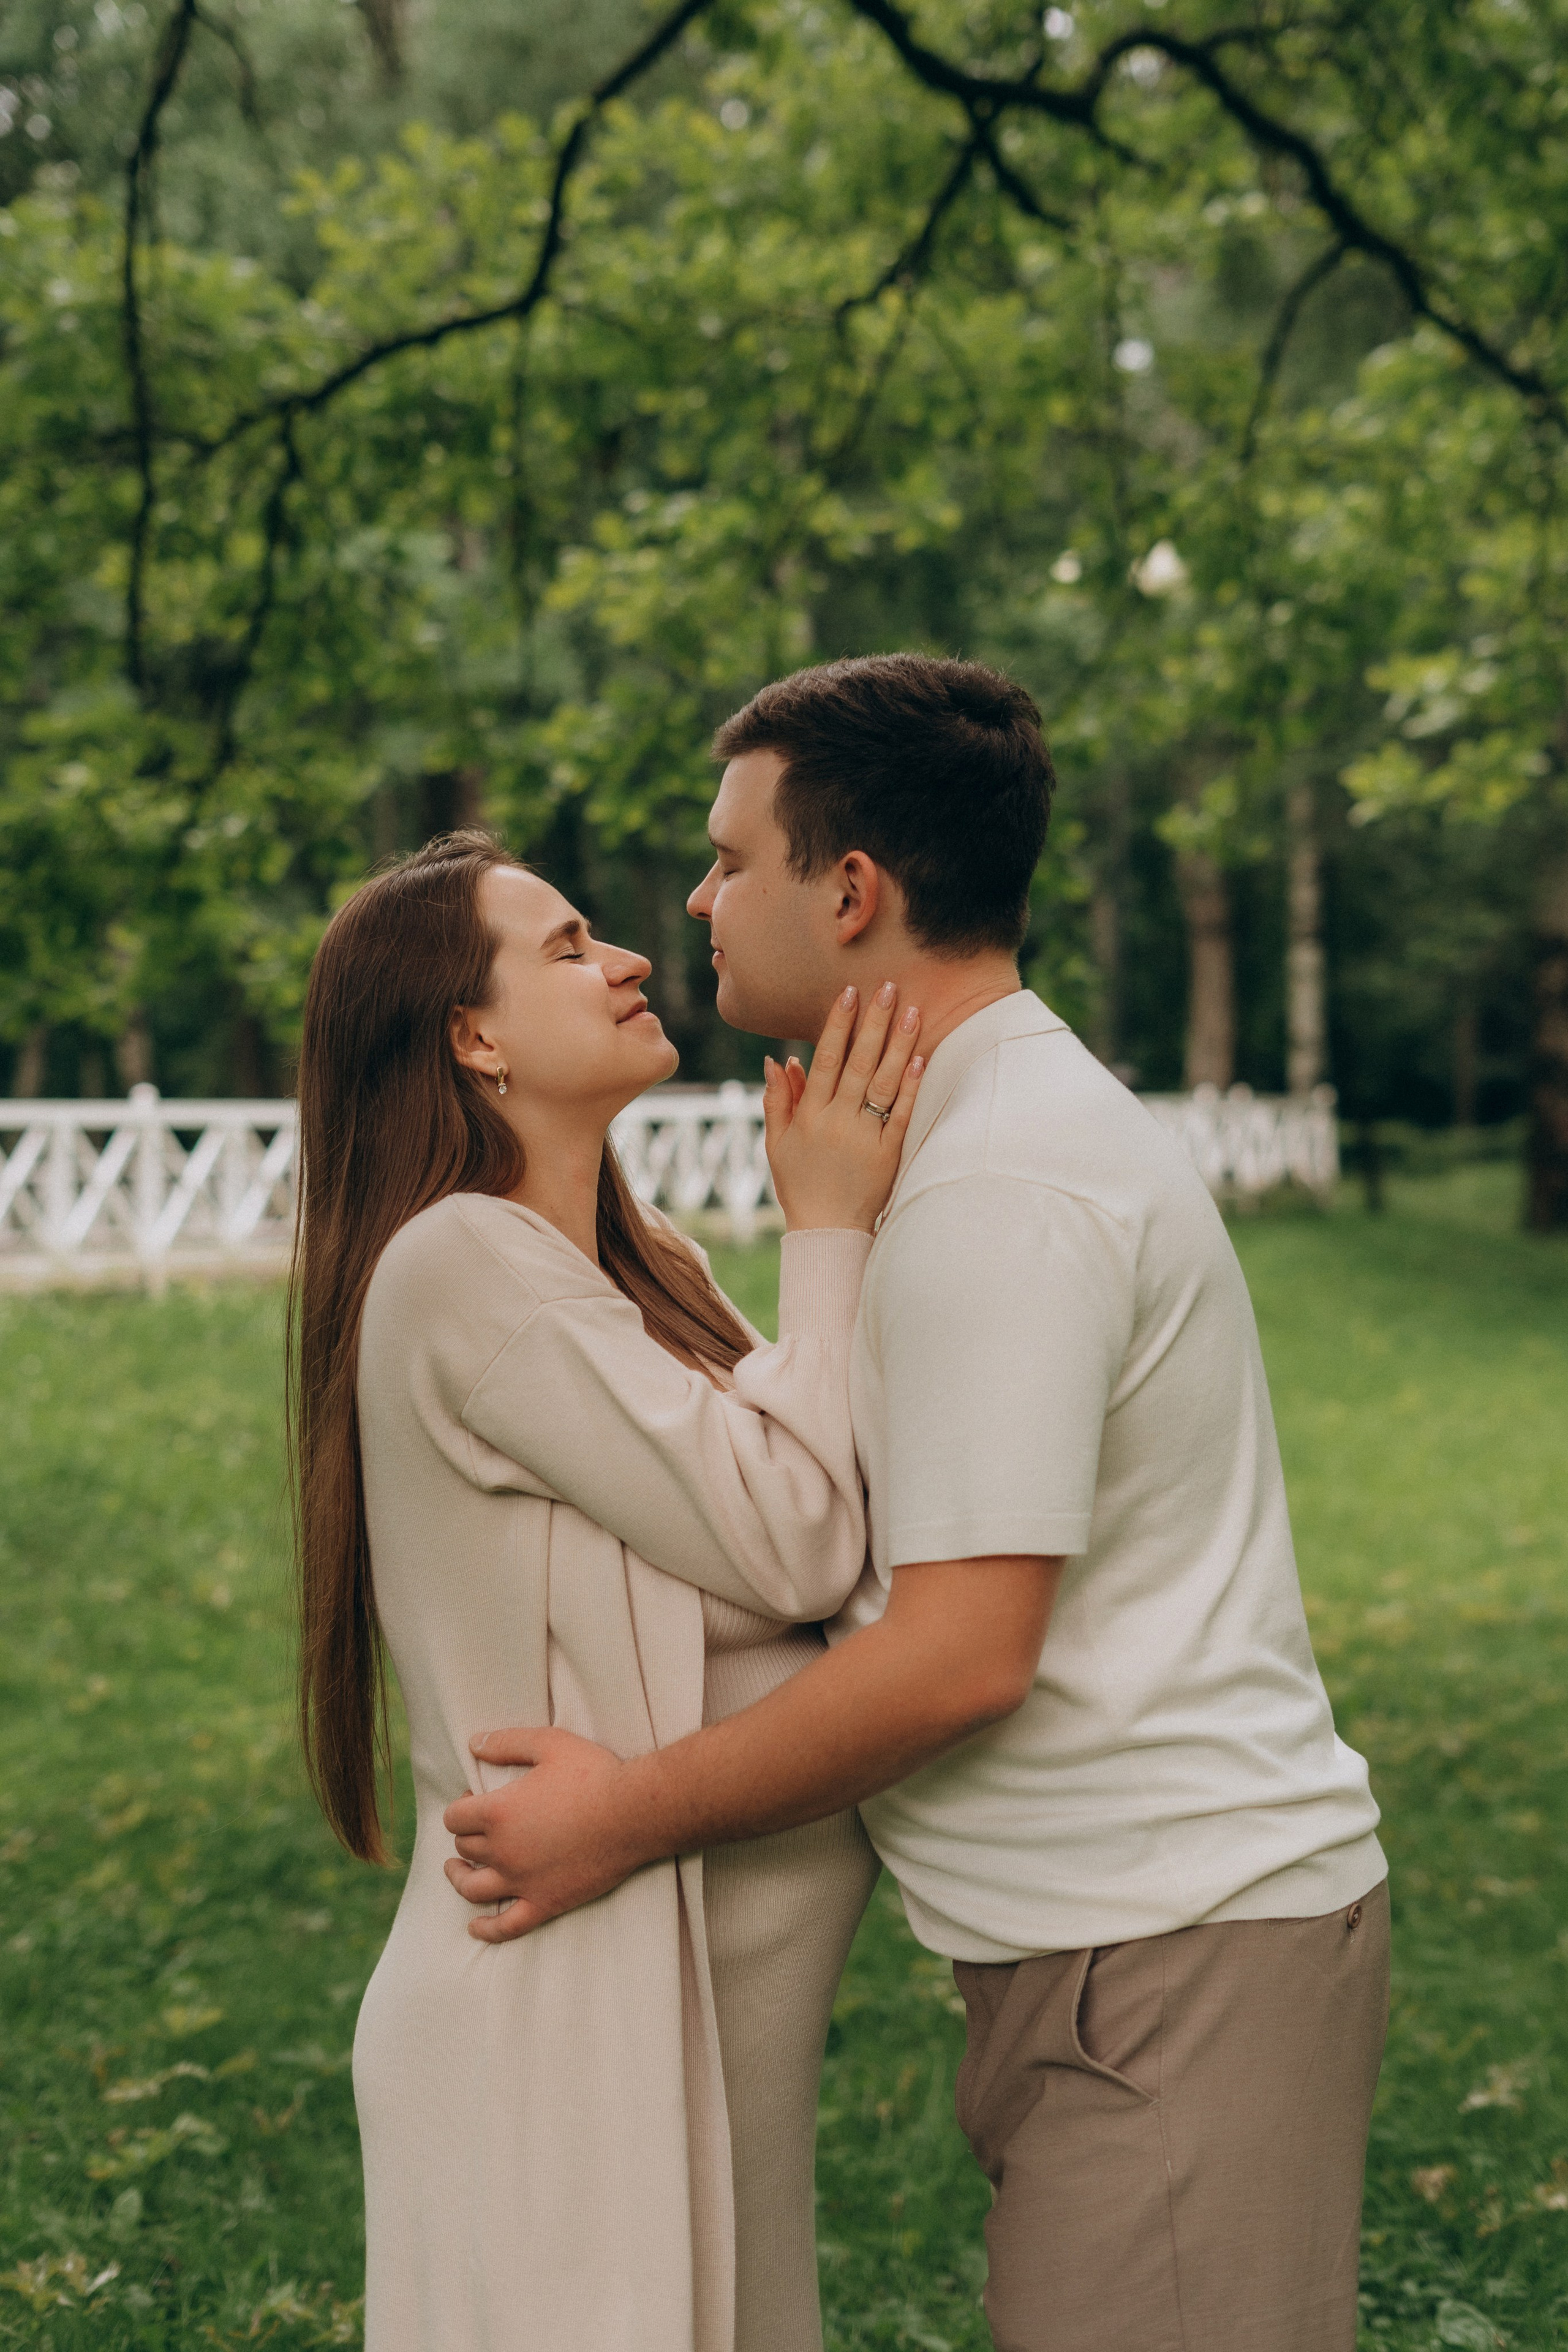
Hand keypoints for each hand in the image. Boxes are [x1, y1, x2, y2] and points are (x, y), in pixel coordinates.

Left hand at [441, 1727, 645, 1943]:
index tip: (474, 1801)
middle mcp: (503, 1850)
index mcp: (498, 1812)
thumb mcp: (549, 1743)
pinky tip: (476, 1927)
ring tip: (458, 1870)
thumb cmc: (595, 1774)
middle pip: (465, 1848)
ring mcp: (523, 1881)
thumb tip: (473, 1744)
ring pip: (473, 1888)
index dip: (460, 1808)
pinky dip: (487, 1930)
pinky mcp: (546, 1902)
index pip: (455, 1818)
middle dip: (465, 1836)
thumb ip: (506, 1743)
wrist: (635, 1813)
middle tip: (480, 1827)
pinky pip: (507, 1926)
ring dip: (460, 1879)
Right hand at [764, 981, 922, 1232]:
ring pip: (882, 1083)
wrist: (827, 1231)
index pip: (826, 1060)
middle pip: (858, 1063)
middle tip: (886, 986)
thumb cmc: (800, 1184)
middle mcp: (837, 1122)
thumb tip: (779, 1059)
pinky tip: (920, 1058)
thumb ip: (778, 1100)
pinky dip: (910, 1086)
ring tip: (910, 1010)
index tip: (848, 993)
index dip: (838, 1024)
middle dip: (872, 1022)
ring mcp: (864, 1138)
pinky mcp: (888, 1155)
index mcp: (810, 1115)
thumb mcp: (778, 1143)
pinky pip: (900, 1114)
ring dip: (897, 1045)